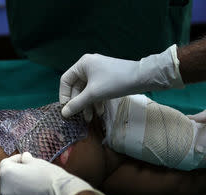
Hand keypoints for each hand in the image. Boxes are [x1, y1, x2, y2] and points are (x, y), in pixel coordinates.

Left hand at [0, 152, 107, 194]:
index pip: (5, 163)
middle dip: (16, 175)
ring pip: (9, 193)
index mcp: (7, 173)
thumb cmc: (51, 176)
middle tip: (30, 173)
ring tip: (32, 187)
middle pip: (6, 179)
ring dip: (16, 189)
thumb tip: (24, 157)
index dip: (15, 160)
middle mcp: (3, 189)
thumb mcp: (38, 162)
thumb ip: (27, 160)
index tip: (25, 160)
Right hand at [60, 44, 183, 119]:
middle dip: (78, 103)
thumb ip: (77, 104)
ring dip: (87, 105)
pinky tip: (99, 112)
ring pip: (87, 91)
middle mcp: (88, 66)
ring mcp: (98, 72)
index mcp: (82, 64)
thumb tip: (64, 113)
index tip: (66, 109)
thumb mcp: (93, 94)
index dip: (64, 95)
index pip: (65, 80)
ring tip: (90, 118)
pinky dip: (96, 101)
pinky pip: (96, 91)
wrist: (141, 77)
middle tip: (78, 117)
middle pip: (77, 87)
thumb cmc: (114, 82)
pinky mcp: (106, 79)